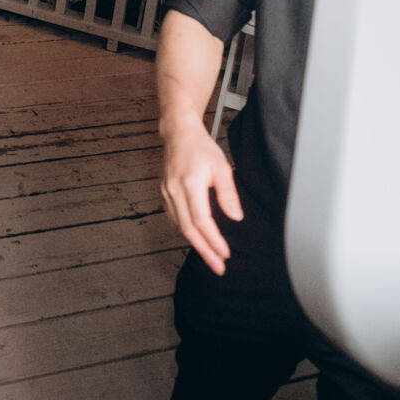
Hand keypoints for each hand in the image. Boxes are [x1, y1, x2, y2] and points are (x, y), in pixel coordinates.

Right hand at [159, 115, 242, 274]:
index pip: (201, 220)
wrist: (178, 133)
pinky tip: (197, 237)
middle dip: (205, 251)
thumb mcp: (221, 166)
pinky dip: (187, 231)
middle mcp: (175, 190)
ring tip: (211, 256)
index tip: (225, 254)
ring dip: (196, 244)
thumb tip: (235, 217)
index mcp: (190, 183)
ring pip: (180, 226)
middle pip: (188, 230)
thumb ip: (228, 193)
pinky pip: (175, 218)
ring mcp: (167, 192)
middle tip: (218, 267)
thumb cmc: (200, 147)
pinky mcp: (164, 193)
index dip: (213, 240)